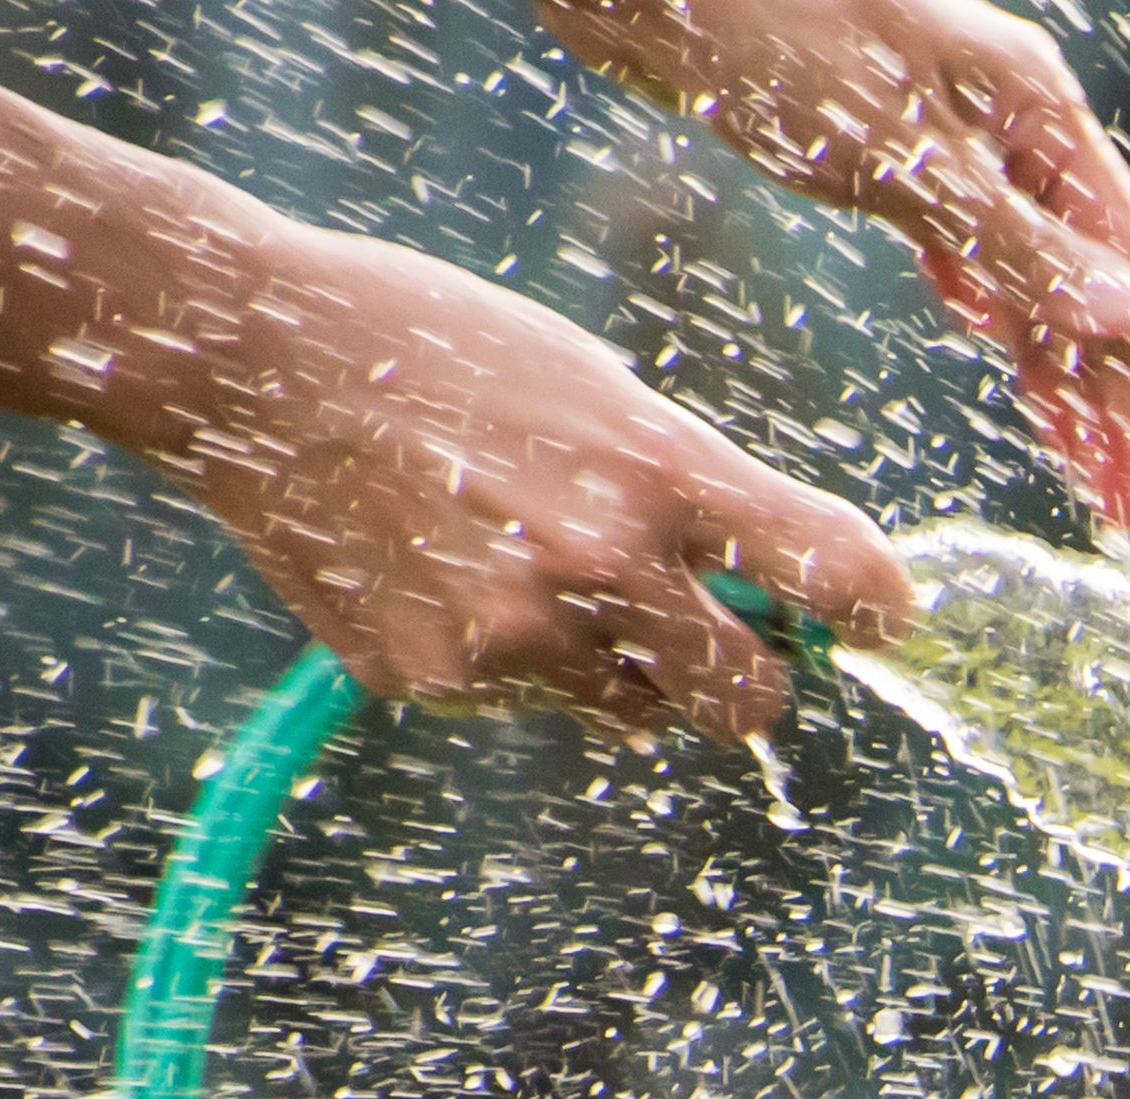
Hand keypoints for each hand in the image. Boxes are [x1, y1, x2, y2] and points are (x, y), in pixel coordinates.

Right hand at [148, 217, 917, 736]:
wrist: (253, 364)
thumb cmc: (441, 353)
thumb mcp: (598, 389)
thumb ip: (696, 491)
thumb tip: (779, 588)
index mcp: (662, 471)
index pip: (833, 573)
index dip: (873, 609)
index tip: (876, 617)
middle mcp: (602, 566)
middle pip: (749, 700)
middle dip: (743, 674)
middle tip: (710, 632)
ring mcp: (515, 637)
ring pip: (634, 714)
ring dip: (619, 668)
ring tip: (528, 566)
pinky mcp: (438, 681)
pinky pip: (527, 706)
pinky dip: (512, 664)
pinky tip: (446, 576)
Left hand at [536, 0, 1129, 532]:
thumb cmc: (767, 33)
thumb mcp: (903, 155)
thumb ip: (1017, 245)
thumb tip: (1127, 319)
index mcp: (1036, 109)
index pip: (1127, 263)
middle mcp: (1009, 122)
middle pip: (1090, 275)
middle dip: (1113, 394)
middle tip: (1128, 504)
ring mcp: (951, 134)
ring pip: (1029, 267)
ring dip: (1057, 365)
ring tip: (1077, 461)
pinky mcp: (888, 148)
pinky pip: (969, 243)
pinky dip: (992, 304)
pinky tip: (995, 345)